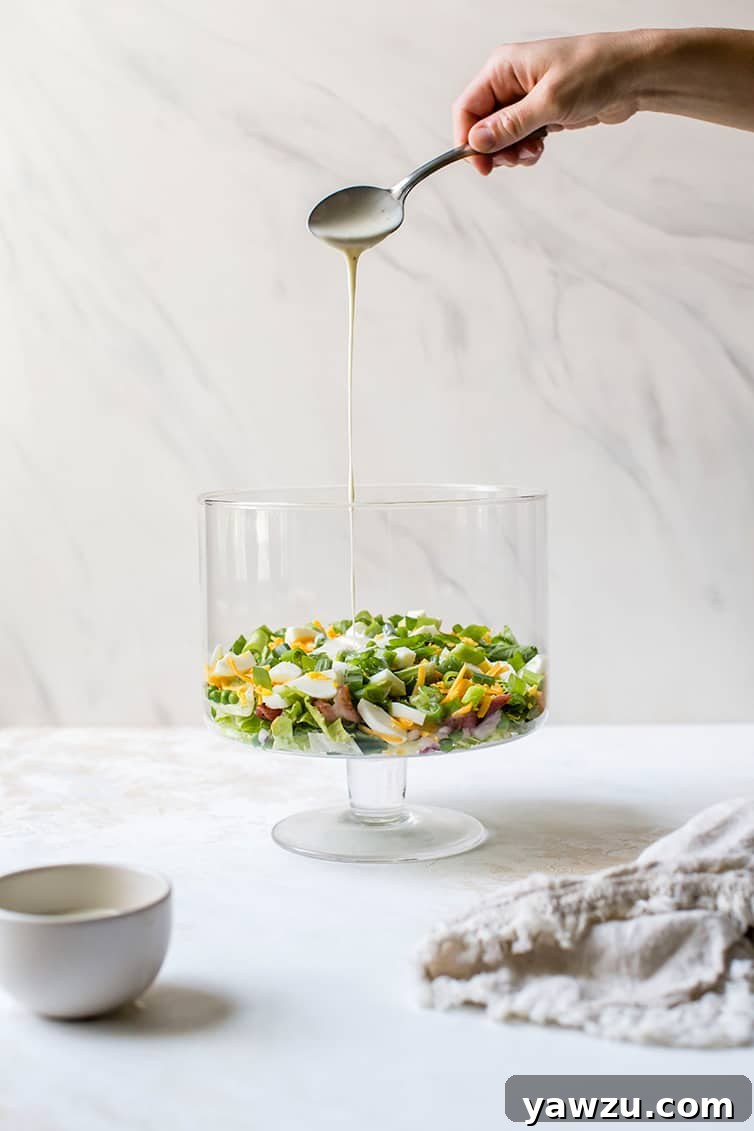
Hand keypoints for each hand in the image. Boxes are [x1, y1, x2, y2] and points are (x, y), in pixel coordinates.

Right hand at [453, 31, 649, 173]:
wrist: (633, 74)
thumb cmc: (595, 71)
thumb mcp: (548, 102)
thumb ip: (510, 125)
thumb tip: (476, 141)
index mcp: (503, 67)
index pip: (467, 108)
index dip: (467, 139)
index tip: (481, 165)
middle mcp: (510, 81)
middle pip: (481, 125)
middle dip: (494, 149)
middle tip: (514, 161)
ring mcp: (525, 97)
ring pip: (501, 135)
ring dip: (512, 152)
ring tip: (534, 152)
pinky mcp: (541, 111)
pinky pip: (520, 137)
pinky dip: (525, 149)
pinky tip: (539, 149)